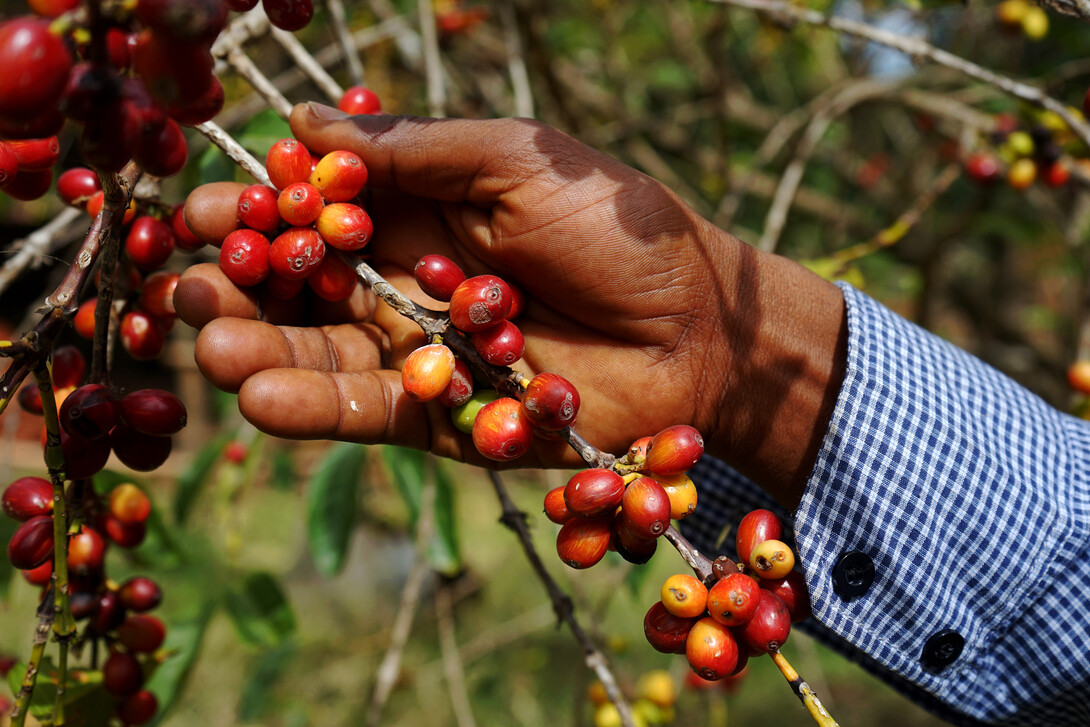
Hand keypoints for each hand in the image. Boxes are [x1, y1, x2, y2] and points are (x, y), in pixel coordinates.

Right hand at [175, 103, 845, 505]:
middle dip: (242, 282)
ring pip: (318, 352)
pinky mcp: (438, 415)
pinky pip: (366, 410)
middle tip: (190, 283)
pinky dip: (313, 406)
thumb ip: (416, 151)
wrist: (696, 325)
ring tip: (211, 344)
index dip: (260, 208)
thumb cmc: (617, 225)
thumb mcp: (517, 160)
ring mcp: (416, 350)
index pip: (315, 208)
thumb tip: (306, 125)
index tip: (207, 208)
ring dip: (258, 349)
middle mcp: (402, 280)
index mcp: (416, 209)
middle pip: (299, 285)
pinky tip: (258, 398)